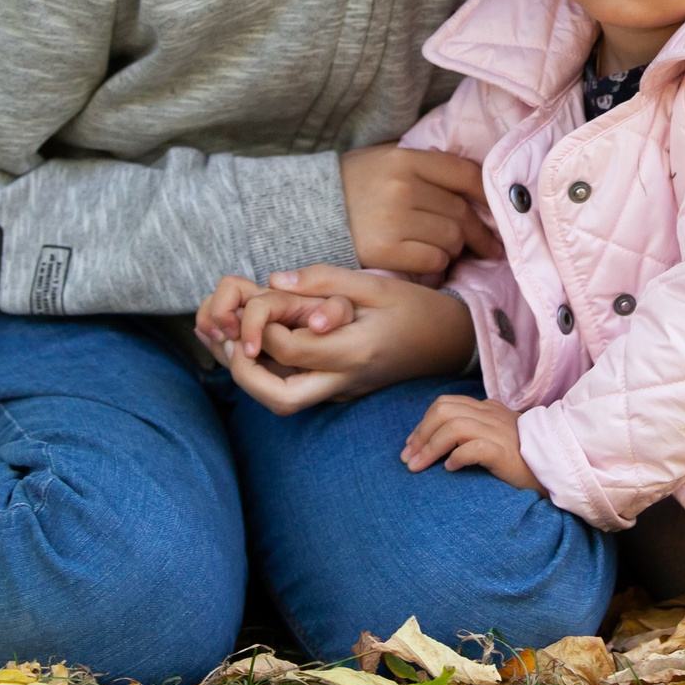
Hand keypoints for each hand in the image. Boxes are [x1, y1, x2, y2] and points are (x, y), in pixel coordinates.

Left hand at [218, 267, 475, 416]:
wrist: (450, 342)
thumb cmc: (414, 307)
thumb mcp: (374, 283)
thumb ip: (324, 281)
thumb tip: (273, 281)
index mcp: (355, 350)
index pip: (290, 349)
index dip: (262, 327)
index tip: (261, 302)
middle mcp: (346, 380)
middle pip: (279, 399)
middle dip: (245, 373)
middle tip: (234, 342)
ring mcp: (342, 392)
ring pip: (284, 404)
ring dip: (254, 378)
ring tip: (242, 341)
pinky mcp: (340, 393)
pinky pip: (297, 392)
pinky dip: (272, 374)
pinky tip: (266, 345)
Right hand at [340, 145, 500, 274]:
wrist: (303, 211)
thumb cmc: (351, 187)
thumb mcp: (384, 160)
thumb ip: (424, 166)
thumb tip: (475, 185)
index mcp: (405, 159)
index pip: (465, 174)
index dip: (488, 196)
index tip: (497, 212)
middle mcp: (401, 187)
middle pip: (461, 213)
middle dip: (478, 233)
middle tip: (488, 246)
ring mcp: (392, 219)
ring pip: (451, 239)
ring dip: (454, 249)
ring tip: (446, 251)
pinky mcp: (384, 250)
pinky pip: (433, 260)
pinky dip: (436, 264)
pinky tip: (426, 261)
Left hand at [403, 395, 537, 490]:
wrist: (558, 469)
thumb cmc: (525, 460)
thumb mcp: (499, 439)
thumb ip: (476, 433)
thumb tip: (443, 447)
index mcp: (489, 409)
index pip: (447, 405)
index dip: (423, 424)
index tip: (411, 446)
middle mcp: (492, 415)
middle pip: (443, 410)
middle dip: (420, 434)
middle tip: (408, 458)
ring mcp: (498, 431)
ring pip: (452, 427)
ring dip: (430, 447)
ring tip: (419, 467)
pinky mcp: (503, 451)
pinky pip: (471, 448)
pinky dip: (455, 457)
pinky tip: (450, 469)